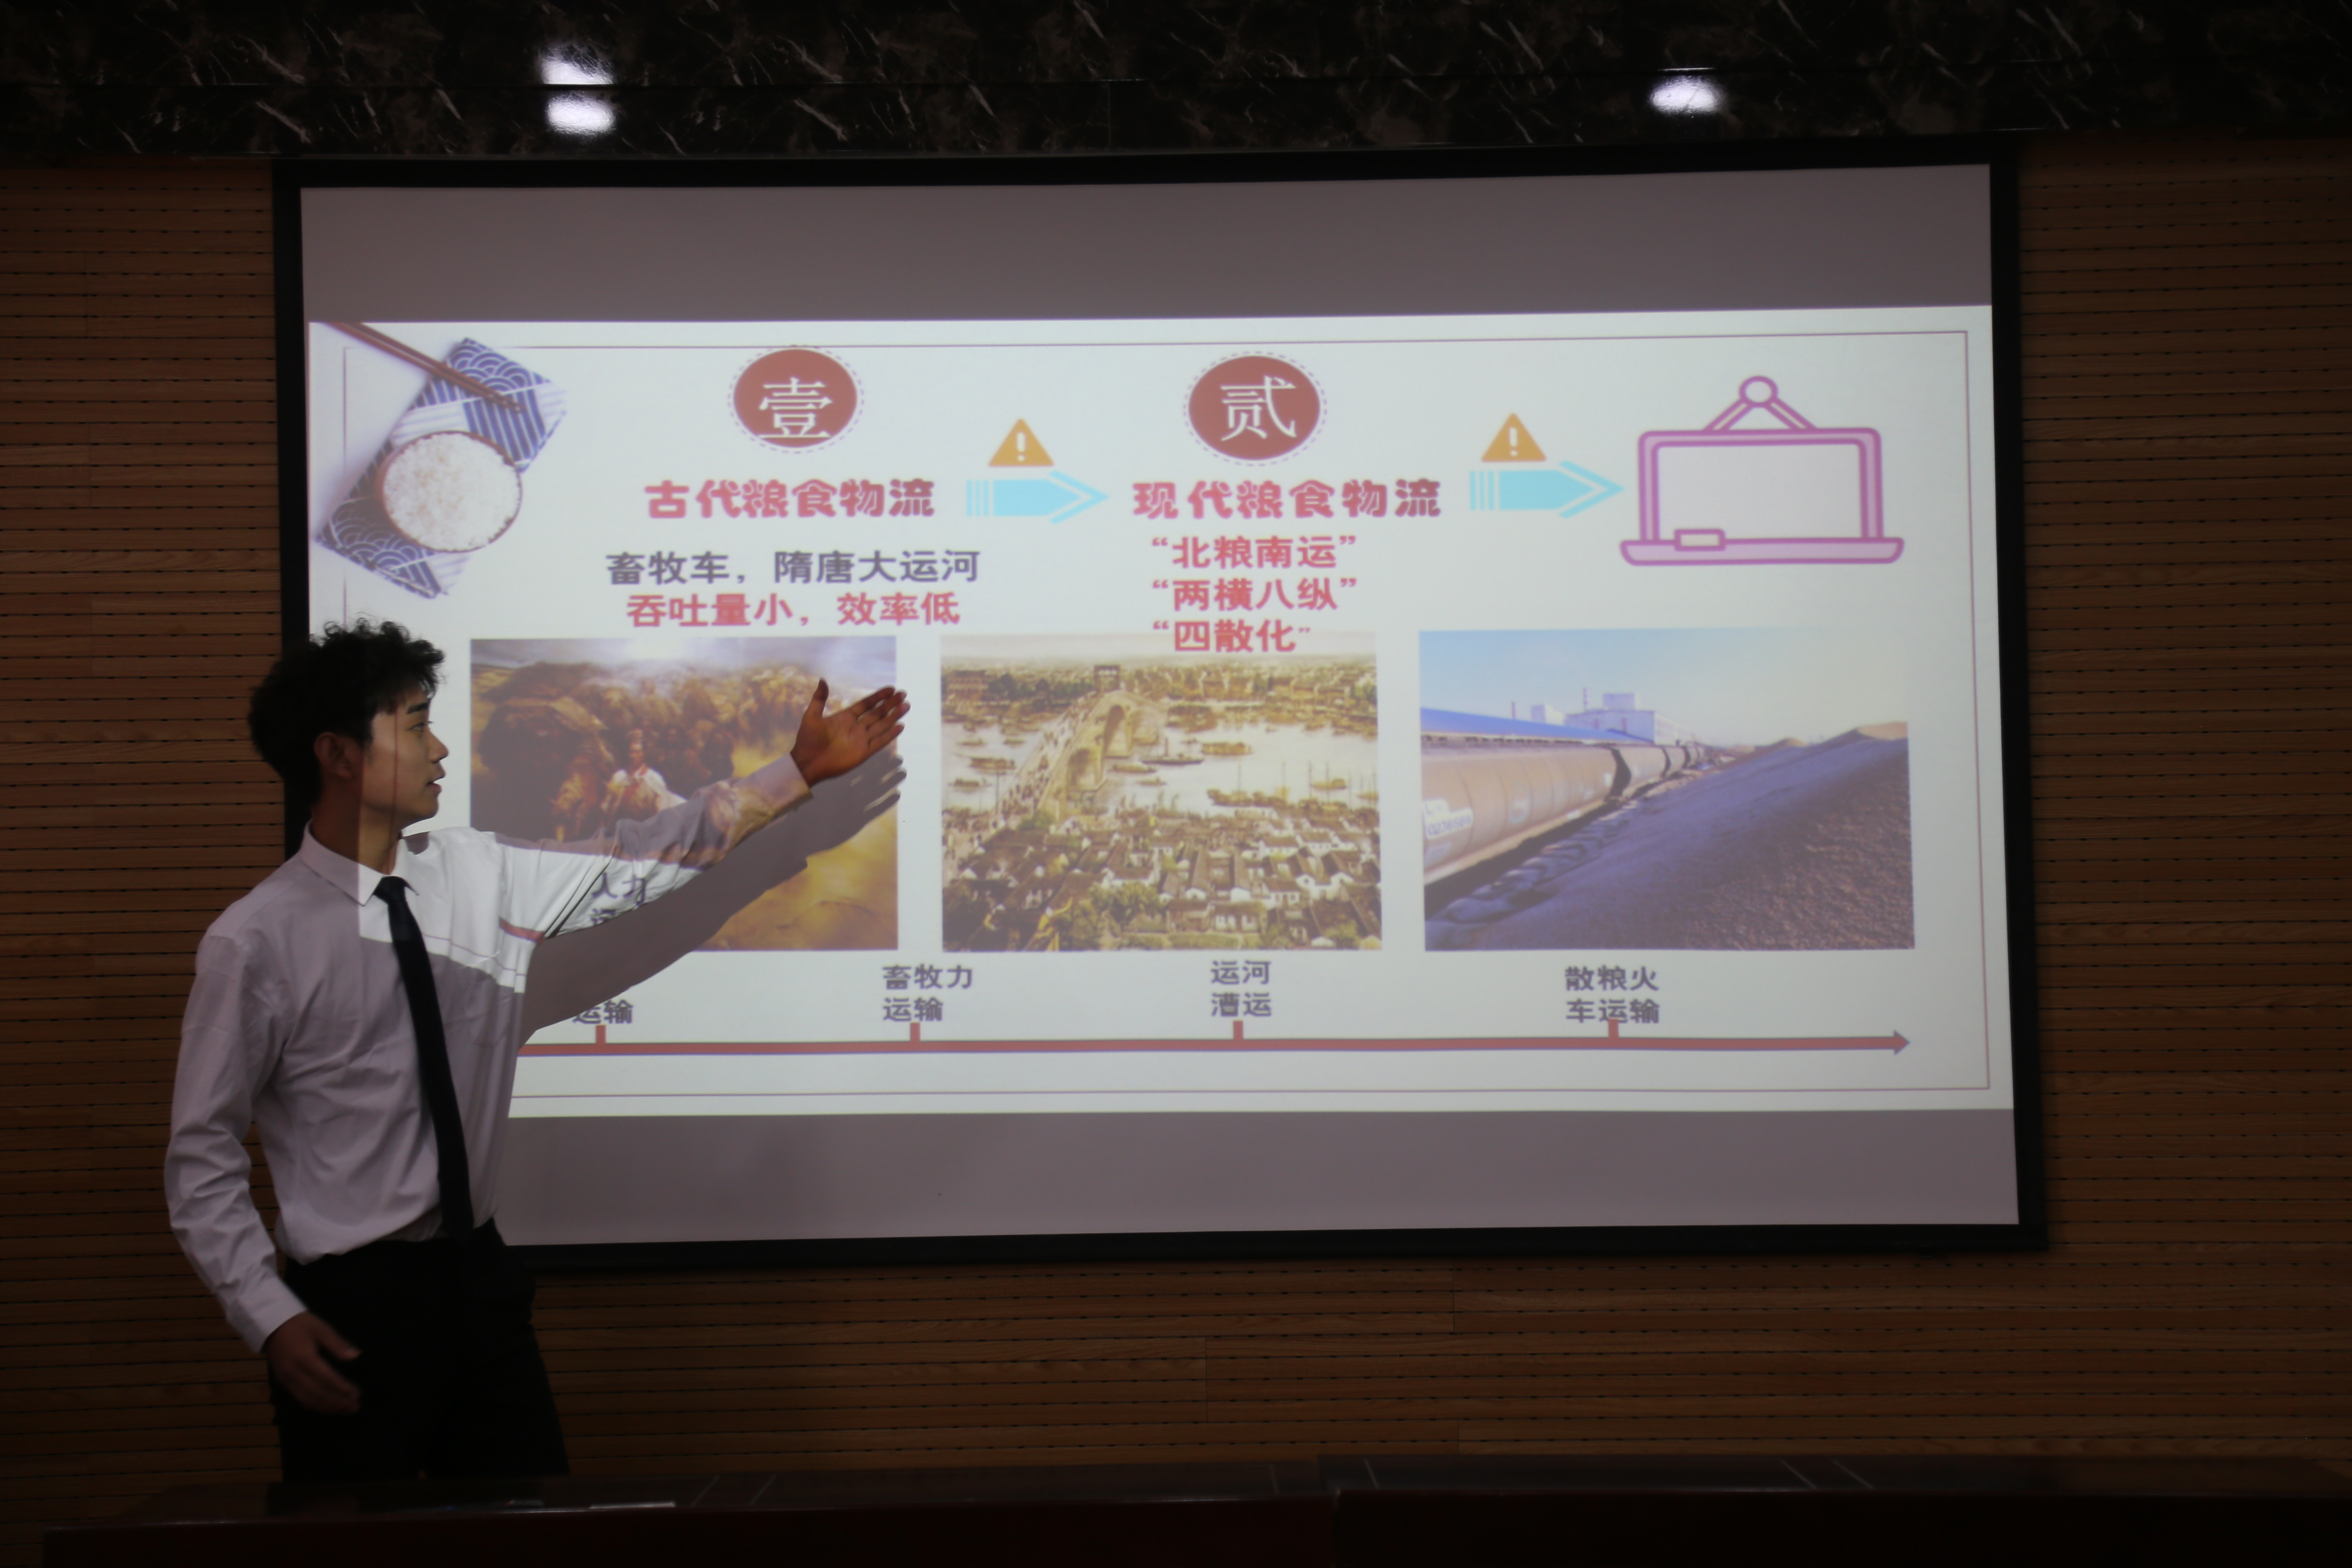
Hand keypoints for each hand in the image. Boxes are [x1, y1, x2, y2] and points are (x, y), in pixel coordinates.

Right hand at [265, 1311, 360, 1414]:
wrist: (271, 1324)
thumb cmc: (299, 1324)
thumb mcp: (321, 1328)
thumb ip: (337, 1344)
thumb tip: (355, 1357)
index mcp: (305, 1358)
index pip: (327, 1379)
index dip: (342, 1388)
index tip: (357, 1394)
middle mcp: (294, 1373)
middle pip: (318, 1394)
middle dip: (338, 1403)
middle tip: (356, 1407)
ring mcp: (286, 1380)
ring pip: (308, 1401)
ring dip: (328, 1407)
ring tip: (346, 1410)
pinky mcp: (282, 1383)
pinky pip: (300, 1399)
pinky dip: (316, 1405)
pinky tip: (329, 1406)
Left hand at [790, 681, 908, 786]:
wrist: (807, 763)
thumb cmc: (808, 740)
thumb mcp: (811, 716)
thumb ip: (819, 698)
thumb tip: (823, 679)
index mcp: (845, 718)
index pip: (866, 704)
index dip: (878, 697)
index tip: (890, 689)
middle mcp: (856, 727)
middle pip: (877, 713)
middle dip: (890, 704)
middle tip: (903, 694)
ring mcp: (861, 740)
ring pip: (881, 725)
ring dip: (893, 716)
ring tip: (905, 706)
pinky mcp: (864, 752)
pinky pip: (880, 742)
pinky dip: (890, 735)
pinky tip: (900, 726)